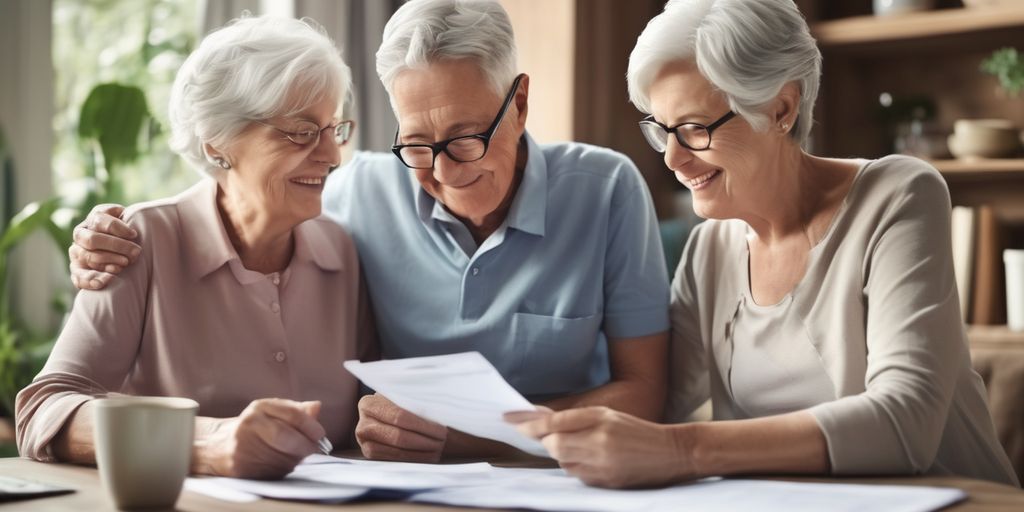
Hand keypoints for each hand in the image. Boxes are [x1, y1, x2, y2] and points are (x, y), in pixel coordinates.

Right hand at [69, 204, 139, 289]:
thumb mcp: (131, 221)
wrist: (123, 253)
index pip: (99, 220)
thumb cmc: (130, 234)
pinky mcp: (77, 270)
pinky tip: (107, 280)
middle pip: (92, 239)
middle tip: (135, 252)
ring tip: (126, 263)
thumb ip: (130, 217)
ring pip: (87, 256)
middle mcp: (81, 234)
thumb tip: (128, 221)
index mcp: (94, 219)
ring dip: (109, 260)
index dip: (117, 227)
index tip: (134, 234)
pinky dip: (91, 279)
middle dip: (116, 246)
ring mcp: (77, 252)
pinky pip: (79, 277)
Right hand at [192, 399, 325, 478]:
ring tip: (293, 454)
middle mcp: (249, 424)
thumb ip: (297, 410)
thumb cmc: (255, 428)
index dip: (311, 426)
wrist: (218, 446)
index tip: (320, 435)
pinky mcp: (239, 466)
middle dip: (305, 445)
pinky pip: (271, 471)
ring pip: (282, 456)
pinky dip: (282, 468)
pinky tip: (279, 462)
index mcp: (259, 407)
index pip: (292, 414)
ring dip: (295, 459)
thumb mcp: (274, 413)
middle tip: (313, 449)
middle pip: (287, 437)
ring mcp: (242, 446)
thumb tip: (317, 407)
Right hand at [355, 394, 446, 462]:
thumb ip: (412, 401)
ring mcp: (364, 442)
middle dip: (424, 440)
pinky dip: (414, 458)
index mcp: (368, 404)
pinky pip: (394, 460)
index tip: (442, 429)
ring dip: (421, 452)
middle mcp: (362, 424)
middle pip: (398, 436)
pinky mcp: (370, 455)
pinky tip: (429, 456)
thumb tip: (434, 405)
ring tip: (438, 448)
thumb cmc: (403, 404)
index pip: (399, 416)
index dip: (423, 425)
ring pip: (397, 451)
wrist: (391, 416)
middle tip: (443, 440)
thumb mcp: (404, 397)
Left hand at [506, 406, 694, 487]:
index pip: (553, 422)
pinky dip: (576, 466)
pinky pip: (576, 474)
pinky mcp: (605, 482)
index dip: (528, 422)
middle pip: (553, 444)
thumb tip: (541, 420)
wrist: (671, 453)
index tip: (508, 418)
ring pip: (562, 460)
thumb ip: (576, 418)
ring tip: (582, 446)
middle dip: (545, 440)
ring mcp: (602, 464)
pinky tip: (591, 459)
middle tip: (548, 436)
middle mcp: (599, 441)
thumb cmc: (637, 431)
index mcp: (600, 419)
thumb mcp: (608, 415)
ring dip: (562, 453)